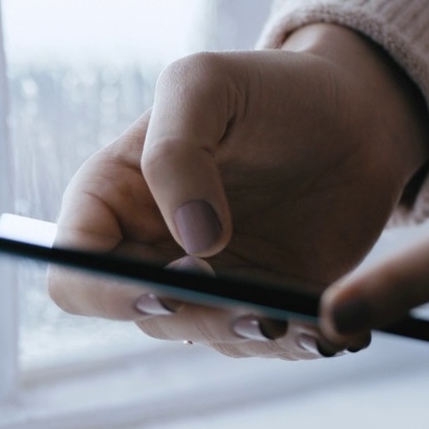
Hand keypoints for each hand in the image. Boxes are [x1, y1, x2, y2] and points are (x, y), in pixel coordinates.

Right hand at [49, 24, 428, 358]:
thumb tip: (192, 242)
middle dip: (196, 316)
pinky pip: (262, 343)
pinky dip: (294, 342)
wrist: (356, 111)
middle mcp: (147, 247)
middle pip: (140, 315)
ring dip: (248, 332)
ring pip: (202, 334)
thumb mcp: (205, 85)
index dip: (106, 291)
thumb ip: (175, 153)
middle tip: (255, 306)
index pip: (72, 271)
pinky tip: (327, 328)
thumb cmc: (266, 87)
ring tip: (302, 319)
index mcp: (110, 198)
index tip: (169, 284)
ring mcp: (203, 279)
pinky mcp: (259, 299)